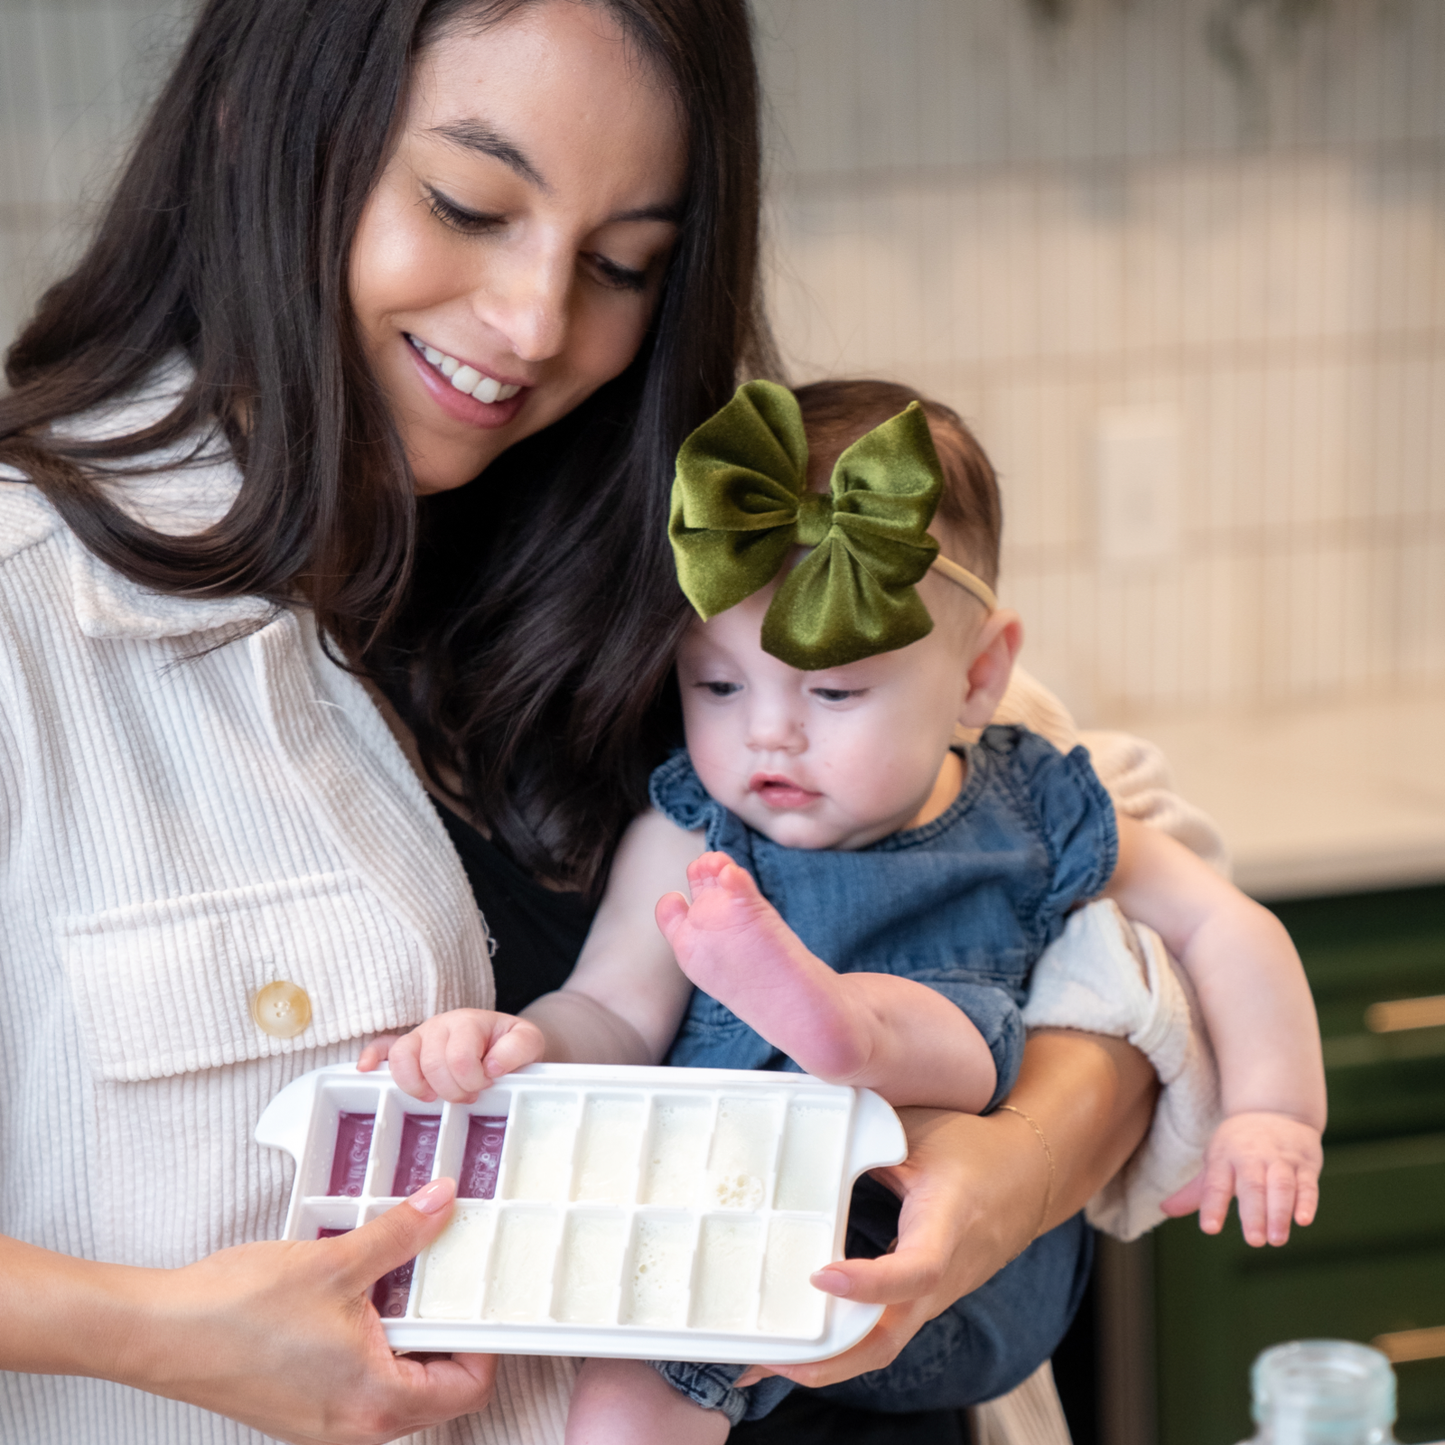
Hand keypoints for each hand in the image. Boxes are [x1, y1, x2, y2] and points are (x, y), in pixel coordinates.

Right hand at [111, 1180, 494, 1443]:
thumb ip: (400, 1233)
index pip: (468, 1386)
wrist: (158, 1333)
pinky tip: (364, 1294)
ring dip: (410, 1333)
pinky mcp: (302, 1408)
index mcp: (378, 1404)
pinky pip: (362, 1381)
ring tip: (408, 1277)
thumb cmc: (236, 1311)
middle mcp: (357, 1427)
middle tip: (452, 1277)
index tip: (485, 1291)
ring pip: (400, 1384)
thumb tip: (444, 1204)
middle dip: (451, 1332)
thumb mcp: (335, 1262)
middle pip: (440, 1389)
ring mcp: (327, 1422)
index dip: (487, 1338)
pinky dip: (375, 1342)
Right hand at [359, 1009, 544, 1101]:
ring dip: (417, 1085)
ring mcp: (421, 1036)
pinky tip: (365, 1070)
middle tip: (467, 1095)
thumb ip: (518, 1050)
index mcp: (469, 1022)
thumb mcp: (529, 1043)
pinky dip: (371, 1058)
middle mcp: (441, 1025)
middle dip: (451, 1089)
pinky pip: (381, 1048)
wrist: (505, 1042)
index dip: (471, 1080)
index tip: (485, 1086)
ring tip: (433, 1096)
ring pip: (402, 1058)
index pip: (459, 1056)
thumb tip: (492, 1066)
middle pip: (431, 1062)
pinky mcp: (408, 1049)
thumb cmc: (511, 1046)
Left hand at [738, 1107, 1036, 1390]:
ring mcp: (933, 1296)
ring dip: (826, 1360)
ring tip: (763, 1361)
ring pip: (880, 1345)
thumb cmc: (973, 1147)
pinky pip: (881, 1333)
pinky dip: (840, 1345)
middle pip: (888, 1338)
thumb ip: (866, 1136)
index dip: (870, 1283)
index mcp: (947, 1225)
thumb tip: (805, 1135)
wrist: (1029, 1175)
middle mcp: (942, 1275)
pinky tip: (799, 1342)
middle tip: (767, 1357)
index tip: (821, 1276)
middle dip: (828, 1358)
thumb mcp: (920, 1129)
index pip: (916, 1271)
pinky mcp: (922, 1300)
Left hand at [1161, 1110, 1321, 1246]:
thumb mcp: (1214, 1161)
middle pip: (1252, 1185)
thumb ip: (1196, 1191)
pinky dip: (1306, 1201)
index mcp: (1223, 1157)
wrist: (1273, 1110)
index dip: (1212, 1206)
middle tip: (1254, 1241)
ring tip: (1277, 1239)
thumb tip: (1164, 1209)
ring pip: (1280, 1185)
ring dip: (1279, 1212)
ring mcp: (1279, 1159)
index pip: (1215, 1183)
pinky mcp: (1304, 1163)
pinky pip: (1306, 1183)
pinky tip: (1303, 1220)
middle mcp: (1250, 1156)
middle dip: (1253, 1213)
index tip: (1210, 1229)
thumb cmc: (1238, 1145)